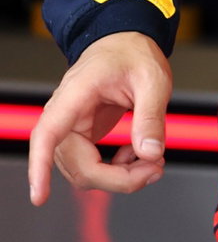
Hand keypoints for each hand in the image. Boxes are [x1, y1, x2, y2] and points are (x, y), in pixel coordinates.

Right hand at [28, 31, 172, 204]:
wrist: (125, 44)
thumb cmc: (133, 55)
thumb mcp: (152, 79)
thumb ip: (151, 117)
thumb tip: (151, 154)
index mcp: (75, 96)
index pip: (47, 134)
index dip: (39, 167)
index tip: (39, 196)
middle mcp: (65, 117)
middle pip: (78, 166)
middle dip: (117, 178)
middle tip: (156, 169)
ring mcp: (72, 130)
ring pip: (85, 172)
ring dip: (119, 177)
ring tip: (153, 162)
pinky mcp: (83, 138)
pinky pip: (93, 166)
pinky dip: (118, 170)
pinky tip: (139, 154)